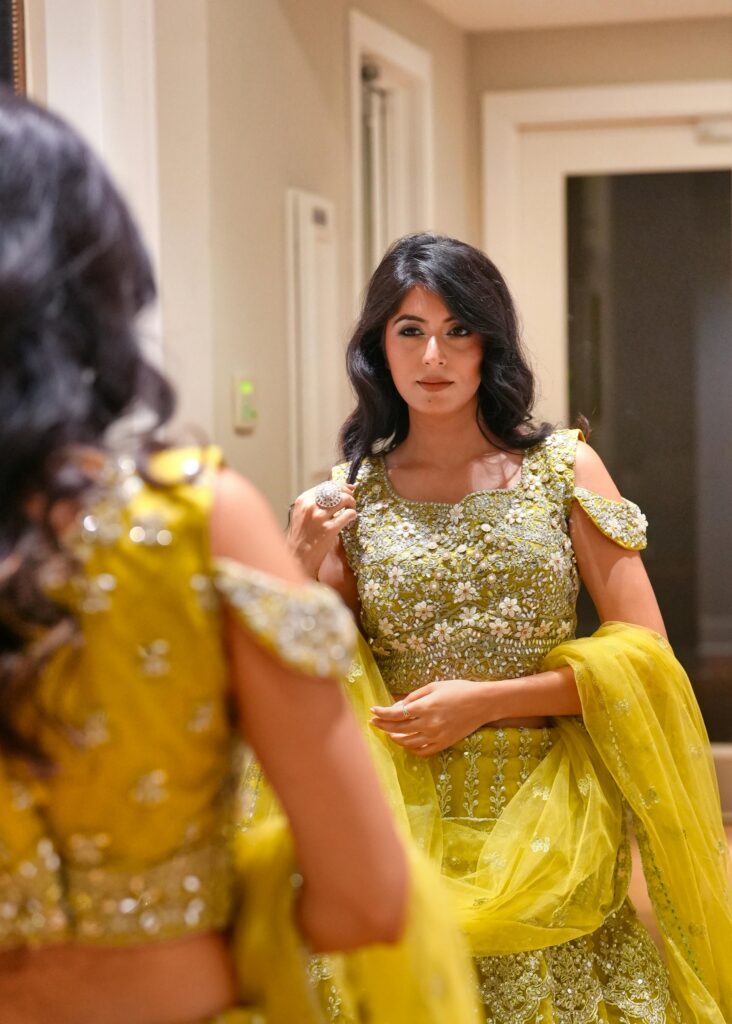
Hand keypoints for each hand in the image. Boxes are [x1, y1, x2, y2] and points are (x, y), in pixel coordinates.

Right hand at [287, 481, 356, 577]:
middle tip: (351, 501)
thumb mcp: (302, 514)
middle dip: (348, 493)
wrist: (298, 557)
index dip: (340, 485)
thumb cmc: (302, 536)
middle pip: (336, 490)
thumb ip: (316, 502)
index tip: (348, 489)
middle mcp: (310, 506)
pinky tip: (350, 519)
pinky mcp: (329, 529)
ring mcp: (319, 518)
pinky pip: (348, 514)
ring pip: (344, 499)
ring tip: (351, 509)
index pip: (326, 485)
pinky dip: (352, 515)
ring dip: (352, 503)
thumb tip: (339, 489)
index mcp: (303, 500)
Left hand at [370, 679, 494, 756]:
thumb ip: (414, 696)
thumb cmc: (459, 690)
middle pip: (398, 729)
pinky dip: (411, 748)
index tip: (373, 711)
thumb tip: (398, 706)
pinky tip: (406, 742)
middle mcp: (429, 724)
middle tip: (373, 722)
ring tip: (388, 732)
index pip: (396, 714)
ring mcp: (436, 736)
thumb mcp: (434, 687)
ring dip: (395, 738)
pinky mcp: (444, 743)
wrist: (483, 703)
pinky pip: (422, 751)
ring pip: (408, 743)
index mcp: (426, 707)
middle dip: (383, 725)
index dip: (382, 713)